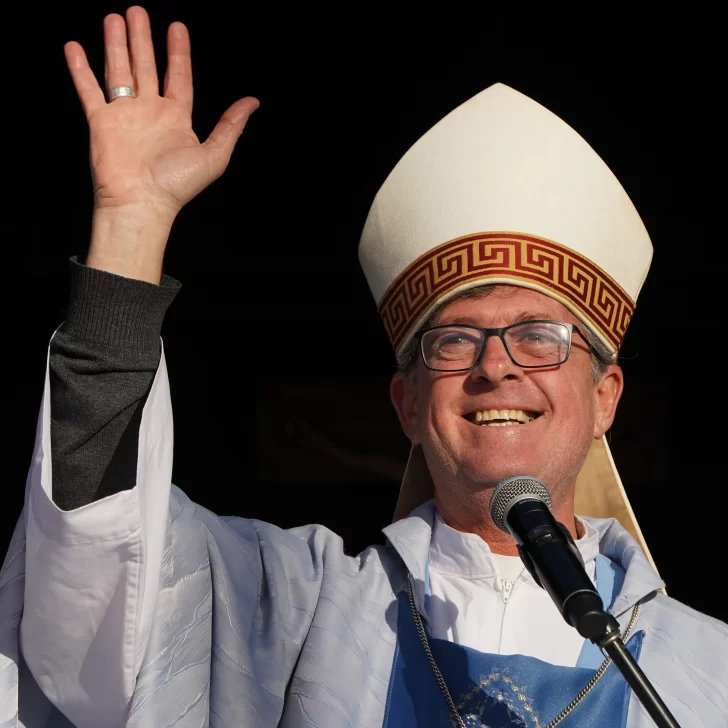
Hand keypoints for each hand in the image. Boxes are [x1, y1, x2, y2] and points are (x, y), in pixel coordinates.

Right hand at [64, 6, 258, 280]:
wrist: (142, 203)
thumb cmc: (177, 185)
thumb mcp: (215, 154)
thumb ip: (231, 125)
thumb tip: (253, 101)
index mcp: (177, 118)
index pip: (179, 76)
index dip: (178, 52)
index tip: (177, 27)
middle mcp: (150, 113)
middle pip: (146, 66)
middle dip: (142, 39)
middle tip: (137, 11)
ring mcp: (125, 116)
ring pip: (119, 71)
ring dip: (116, 44)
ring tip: (114, 18)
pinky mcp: (101, 122)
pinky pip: (89, 90)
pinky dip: (80, 69)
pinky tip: (74, 47)